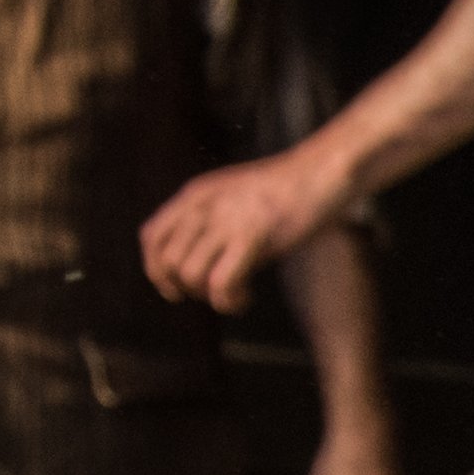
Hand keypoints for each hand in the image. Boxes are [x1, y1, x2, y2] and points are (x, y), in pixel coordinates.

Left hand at [141, 144, 349, 310]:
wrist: (321, 173)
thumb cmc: (287, 189)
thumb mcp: (233, 195)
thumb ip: (210, 216)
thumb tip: (199, 254)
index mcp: (195, 195)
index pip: (151, 237)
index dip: (156, 270)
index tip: (177, 288)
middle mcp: (203, 207)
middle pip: (167, 261)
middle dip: (186, 288)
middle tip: (215, 292)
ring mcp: (227, 221)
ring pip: (190, 274)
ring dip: (208, 296)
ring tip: (235, 294)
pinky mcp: (252, 237)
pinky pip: (220, 283)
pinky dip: (228, 301)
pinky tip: (246, 297)